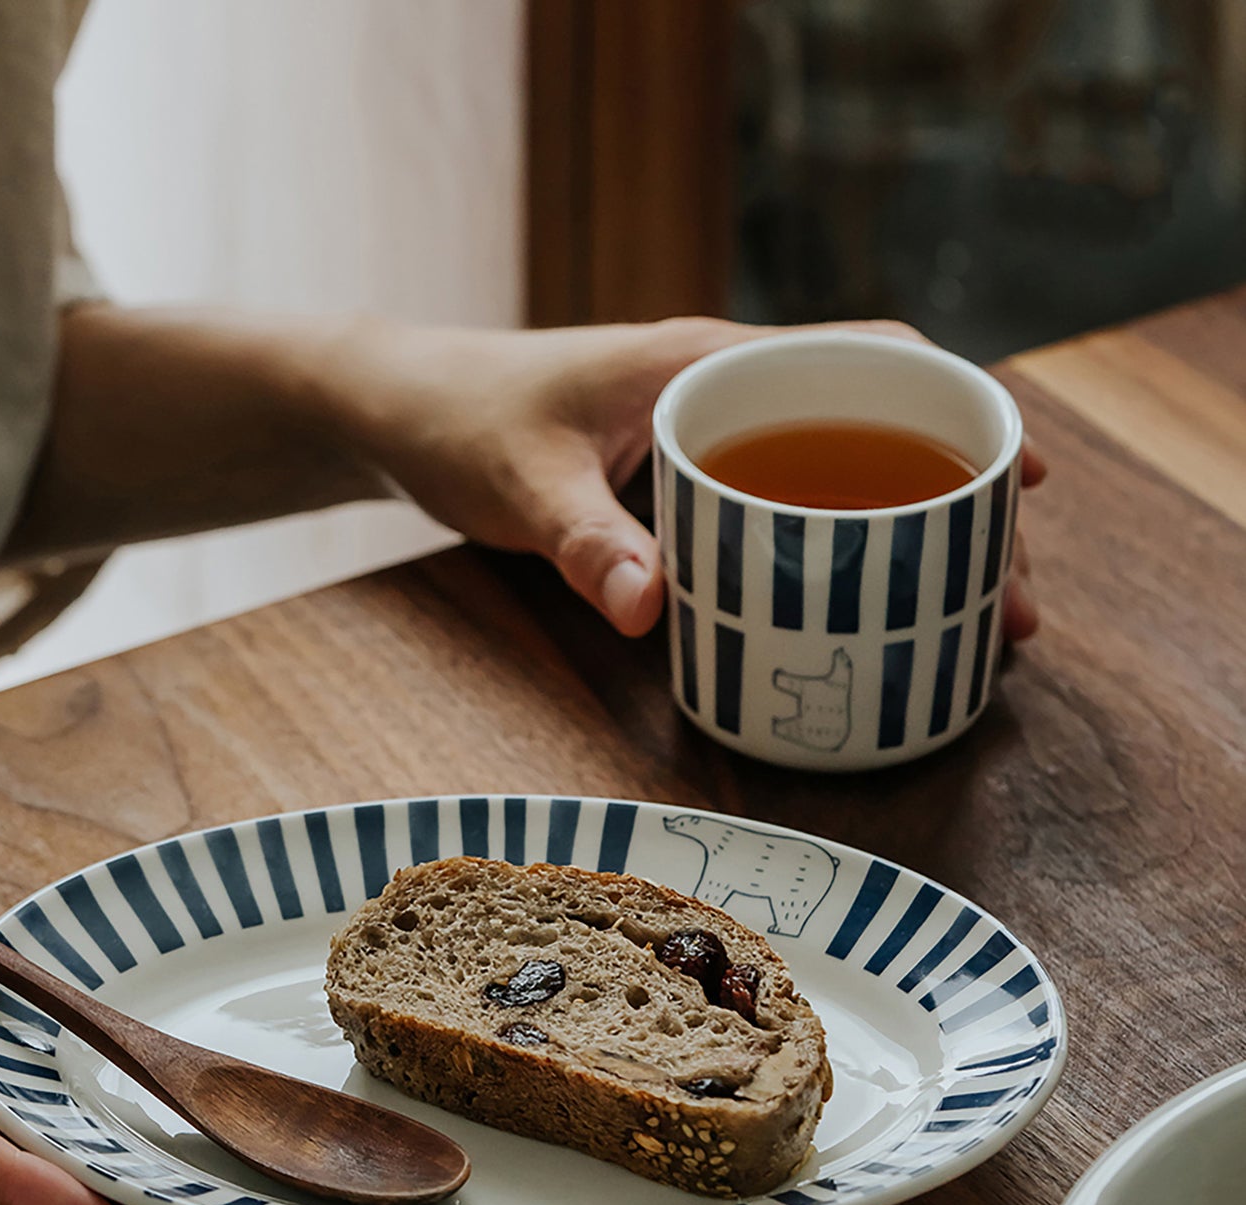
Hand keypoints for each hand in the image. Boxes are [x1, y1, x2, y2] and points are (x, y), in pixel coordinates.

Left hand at [330, 317, 1044, 638]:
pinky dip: (834, 562)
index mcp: (709, 364)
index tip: (1023, 476)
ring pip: (839, 483)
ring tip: (964, 622)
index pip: (870, 359)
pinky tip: (856, 619)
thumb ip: (586, 540)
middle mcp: (726, 396)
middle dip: (955, 510)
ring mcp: (710, 443)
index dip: (959, 410)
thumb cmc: (462, 419)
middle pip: (879, 435)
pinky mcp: (686, 489)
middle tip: (1009, 597)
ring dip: (905, 546)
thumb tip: (658, 611)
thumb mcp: (522, 482)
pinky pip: (785, 519)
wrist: (404, 414)